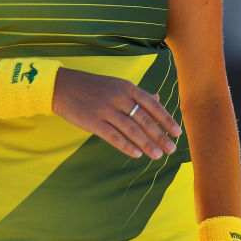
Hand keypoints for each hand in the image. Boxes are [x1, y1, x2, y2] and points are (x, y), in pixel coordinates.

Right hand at [52, 68, 181, 158]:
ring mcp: (106, 109)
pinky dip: (126, 146)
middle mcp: (119, 97)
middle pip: (144, 119)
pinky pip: (113, 136)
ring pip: (131, 129)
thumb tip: (158, 98)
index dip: (166, 119)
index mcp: (128, 87)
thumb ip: (138, 95)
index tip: (177, 132)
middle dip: (160, 135)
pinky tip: (137, 154)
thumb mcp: (118, 85)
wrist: (63, 86)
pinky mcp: (93, 121)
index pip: (152, 104)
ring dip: (147, 143)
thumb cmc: (94, 87)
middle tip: (172, 149)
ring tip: (158, 155)